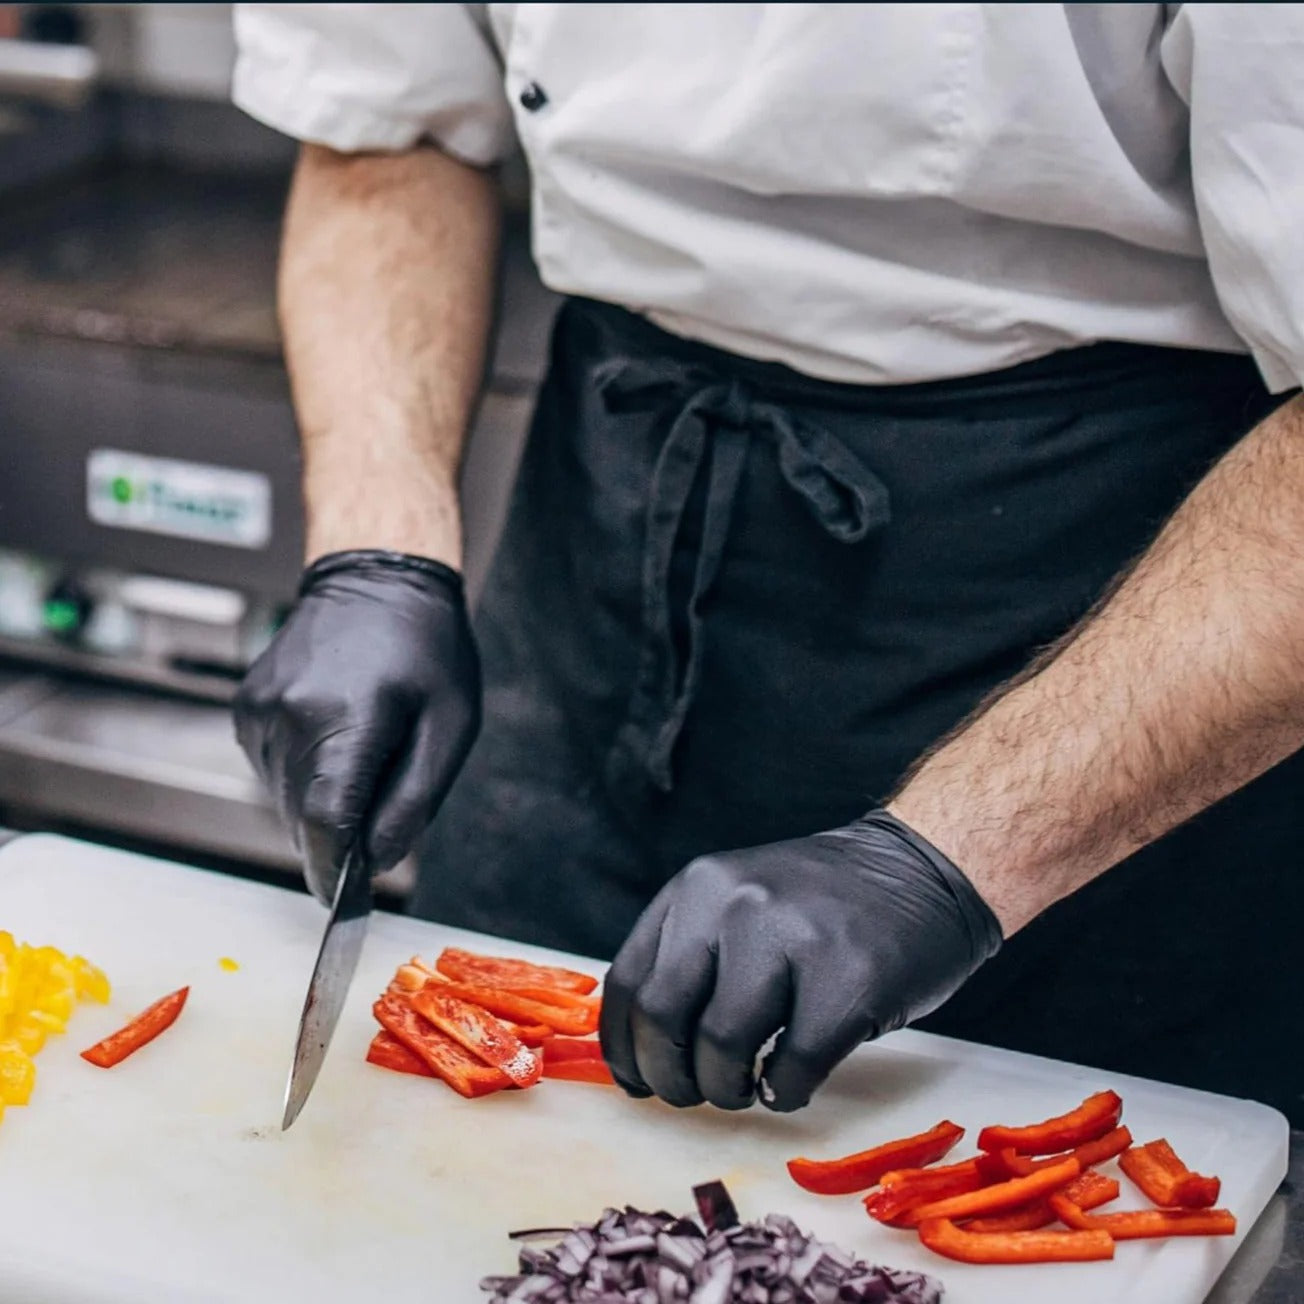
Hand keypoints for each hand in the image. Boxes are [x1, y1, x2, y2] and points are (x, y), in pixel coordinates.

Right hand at [233, 550, 479, 901]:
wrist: (376, 576)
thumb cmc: (427, 648)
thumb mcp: (450, 727)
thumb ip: (413, 801)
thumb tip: (379, 862)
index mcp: (345, 721)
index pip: (325, 823)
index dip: (336, 872)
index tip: (346, 900)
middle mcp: (288, 718)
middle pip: (303, 819)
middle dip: (337, 839)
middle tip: (377, 818)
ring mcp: (259, 712)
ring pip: (283, 799)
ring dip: (321, 804)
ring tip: (365, 758)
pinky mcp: (246, 707)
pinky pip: (271, 769)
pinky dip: (303, 775)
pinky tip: (336, 739)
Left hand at [599, 810, 1002, 1111]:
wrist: (921, 871)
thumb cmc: (822, 905)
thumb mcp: (739, 900)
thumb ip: (689, 954)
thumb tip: (640, 1050)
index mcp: (698, 887)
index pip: (628, 981)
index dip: (623, 1048)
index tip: (638, 1081)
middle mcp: (735, 903)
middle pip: (663, 1018)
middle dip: (670, 1077)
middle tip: (693, 1093)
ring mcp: (793, 938)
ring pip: (721, 1049)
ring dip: (727, 1090)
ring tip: (748, 1085)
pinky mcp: (848, 982)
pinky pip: (791, 1069)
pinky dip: (784, 1093)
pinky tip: (792, 1080)